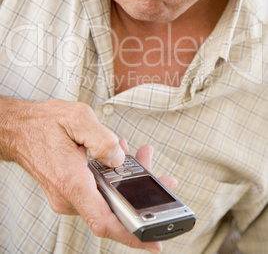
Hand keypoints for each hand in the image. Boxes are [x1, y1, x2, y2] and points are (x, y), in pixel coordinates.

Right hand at [0, 98, 176, 251]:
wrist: (19, 129)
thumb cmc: (43, 123)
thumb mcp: (77, 118)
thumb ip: (102, 139)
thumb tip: (119, 159)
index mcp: (71, 182)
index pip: (104, 221)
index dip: (132, 234)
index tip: (153, 241)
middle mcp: (69, 195)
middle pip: (113, 206)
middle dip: (142, 192)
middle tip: (164, 180)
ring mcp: (69, 195)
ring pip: (107, 196)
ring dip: (128, 179)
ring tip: (142, 155)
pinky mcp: (71, 189)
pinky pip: (98, 189)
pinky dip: (113, 176)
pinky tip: (120, 156)